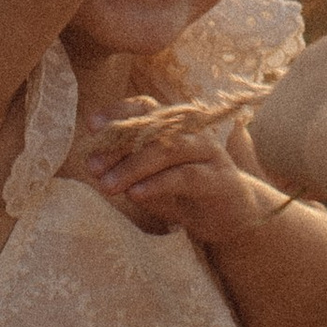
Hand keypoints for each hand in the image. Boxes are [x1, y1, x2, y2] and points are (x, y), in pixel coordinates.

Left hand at [75, 98, 285, 247]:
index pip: (146, 107)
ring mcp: (209, 153)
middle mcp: (193, 133)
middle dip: (118, 147)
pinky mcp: (220, 179)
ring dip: (134, 167)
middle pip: (153, 129)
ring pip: (168, 150)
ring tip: (108, 185)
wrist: (234, 219)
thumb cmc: (187, 195)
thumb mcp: (153, 181)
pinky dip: (158, 183)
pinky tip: (137, 194)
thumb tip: (94, 165)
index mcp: (176, 127)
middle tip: (92, 167)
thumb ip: (129, 170)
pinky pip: (186, 176)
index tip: (92, 125)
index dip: (119, 111)